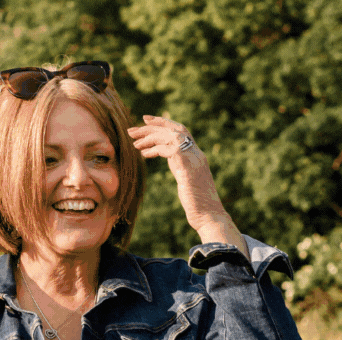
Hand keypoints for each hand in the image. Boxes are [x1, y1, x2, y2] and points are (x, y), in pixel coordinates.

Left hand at [127, 115, 249, 258]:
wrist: (209, 217)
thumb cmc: (198, 205)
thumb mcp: (187, 181)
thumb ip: (181, 168)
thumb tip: (172, 162)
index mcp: (196, 155)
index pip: (181, 131)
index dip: (163, 124)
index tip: (146, 120)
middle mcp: (196, 154)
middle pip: (174, 129)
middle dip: (153, 125)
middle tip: (132, 129)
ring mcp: (193, 160)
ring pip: (170, 136)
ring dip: (149, 137)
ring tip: (133, 142)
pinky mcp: (187, 168)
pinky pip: (169, 149)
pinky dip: (155, 149)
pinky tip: (144, 154)